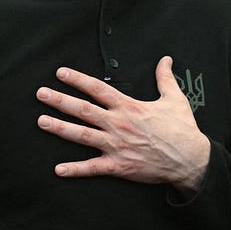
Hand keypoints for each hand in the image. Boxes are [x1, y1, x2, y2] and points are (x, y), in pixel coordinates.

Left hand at [36, 56, 210, 192]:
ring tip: (41, 121)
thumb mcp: (175, 99)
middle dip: (60, 100)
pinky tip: (58, 169)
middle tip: (41, 94)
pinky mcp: (118, 165)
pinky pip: (92, 168)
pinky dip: (75, 169)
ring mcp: (116, 145)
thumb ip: (165, 78)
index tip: (61, 73)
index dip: (78, 80)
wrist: (190, 158)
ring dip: (59, 128)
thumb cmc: (182, 129)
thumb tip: (165, 60)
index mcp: (129, 107)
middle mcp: (118, 124)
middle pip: (83, 110)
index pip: (98, 89)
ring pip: (81, 135)